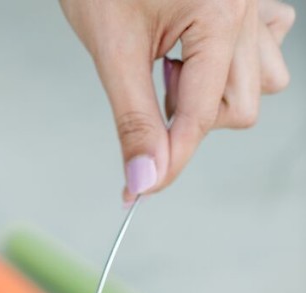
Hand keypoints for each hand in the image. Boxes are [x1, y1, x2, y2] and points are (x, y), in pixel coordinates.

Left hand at [60, 0, 295, 199]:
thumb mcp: (111, 48)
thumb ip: (133, 119)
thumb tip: (142, 179)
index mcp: (220, 14)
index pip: (201, 117)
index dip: (168, 160)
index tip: (138, 190)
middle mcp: (247, 8)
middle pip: (240, 108)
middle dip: (192, 117)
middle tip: (151, 85)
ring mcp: (253, 2)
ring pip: (262, 81)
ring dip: (217, 92)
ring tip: (172, 63)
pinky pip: (265, 45)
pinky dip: (234, 62)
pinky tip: (197, 49)